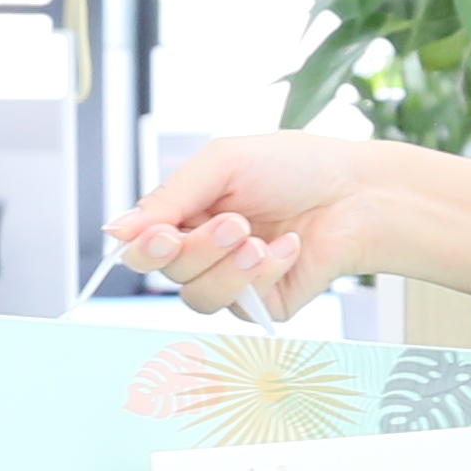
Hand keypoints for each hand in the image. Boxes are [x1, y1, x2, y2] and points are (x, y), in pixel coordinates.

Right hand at [110, 133, 470, 322]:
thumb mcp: (223, 164)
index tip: (161, 236)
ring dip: (229, 267)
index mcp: (186, 215)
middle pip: (166, 274)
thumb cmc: (293, 167)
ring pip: (198, 298)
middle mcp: (203, 252)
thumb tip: (114, 231)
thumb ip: (168, 199)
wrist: (356, 191)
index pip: (141, 246)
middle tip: (235, 223)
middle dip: (198, 250)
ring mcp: (232, 282)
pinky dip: (266, 273)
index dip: (144, 248)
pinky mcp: (264, 305)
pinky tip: (291, 246)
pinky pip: (243, 306)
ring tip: (260, 238)